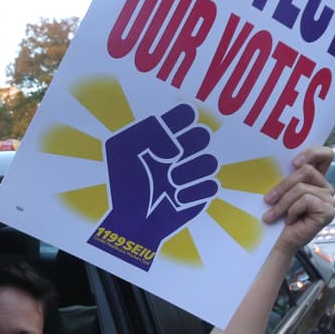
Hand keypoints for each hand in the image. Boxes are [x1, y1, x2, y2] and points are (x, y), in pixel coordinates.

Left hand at [88, 103, 217, 270]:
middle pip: (203, 134)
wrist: (128, 220)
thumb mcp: (122, 149)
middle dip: (189, 145)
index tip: (168, 133)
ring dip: (190, 171)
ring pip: (210, 161)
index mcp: (162, 135)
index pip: (185, 113)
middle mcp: (180, 151)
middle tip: (169, 160)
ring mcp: (191, 173)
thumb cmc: (122, 183)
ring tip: (170, 182)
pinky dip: (195, 192)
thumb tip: (176, 148)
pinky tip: (175, 198)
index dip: (182, 119)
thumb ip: (147, 134)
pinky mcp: (198, 195)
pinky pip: (212, 186)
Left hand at [262, 147, 334, 254]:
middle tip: (268, 200)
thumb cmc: (278, 218)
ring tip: (273, 215)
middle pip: (306, 171)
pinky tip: (290, 221)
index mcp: (316, 180)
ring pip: (302, 188)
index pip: (325, 155)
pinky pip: (305, 200)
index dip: (312, 152)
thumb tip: (281, 163)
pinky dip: (292, 211)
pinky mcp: (328, 212)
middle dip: (283, 186)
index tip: (294, 162)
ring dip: (283, 203)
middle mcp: (325, 188)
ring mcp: (329, 200)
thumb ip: (287, 177)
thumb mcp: (281, 193)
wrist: (277, 243)